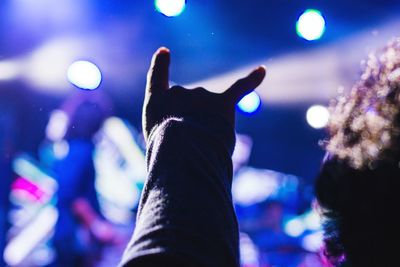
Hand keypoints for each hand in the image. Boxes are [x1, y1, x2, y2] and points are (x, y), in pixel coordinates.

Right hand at [143, 47, 265, 141]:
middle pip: (188, 106)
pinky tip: (262, 71)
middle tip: (183, 148)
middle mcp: (179, 92)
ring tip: (200, 145)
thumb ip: (173, 130)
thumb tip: (196, 126)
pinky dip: (252, 79)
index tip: (164, 51)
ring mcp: (202, 96)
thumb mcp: (157, 140)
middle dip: (190, 126)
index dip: (160, 64)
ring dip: (207, 129)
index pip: (157, 78)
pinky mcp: (223, 103)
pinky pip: (240, 88)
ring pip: (209, 110)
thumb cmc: (164, 150)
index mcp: (157, 100)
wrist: (182, 149)